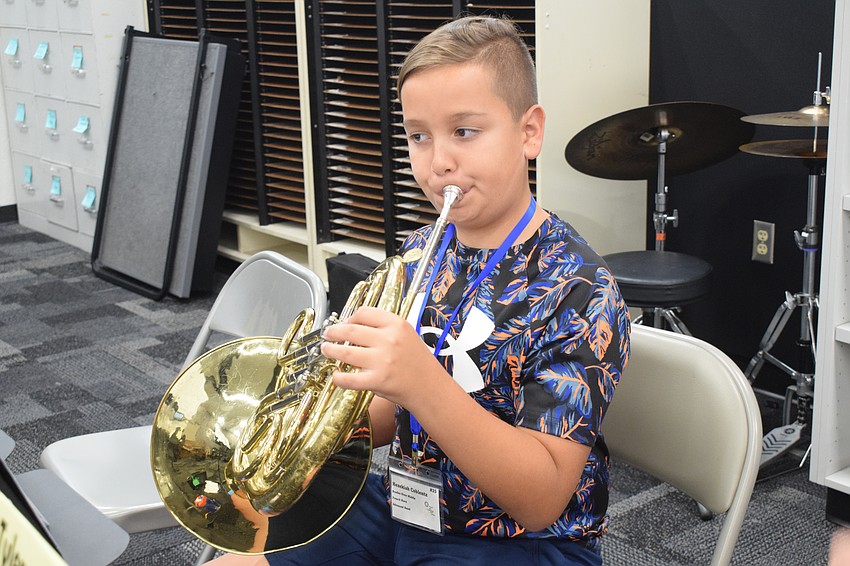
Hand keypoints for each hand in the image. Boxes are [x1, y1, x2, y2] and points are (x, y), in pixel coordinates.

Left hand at [319, 306, 444, 406]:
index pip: (364, 313)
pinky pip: (349, 378)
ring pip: (345, 352)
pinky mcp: (377, 380)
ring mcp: (382, 361)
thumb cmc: (418, 363)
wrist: (430, 387)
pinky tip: (336, 375)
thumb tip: (354, 326)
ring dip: (330, 351)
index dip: (350, 318)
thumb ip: (384, 328)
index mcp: (396, 325)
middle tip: (327, 334)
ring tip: (326, 350)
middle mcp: (389, 340)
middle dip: (333, 332)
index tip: (345, 323)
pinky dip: (338, 377)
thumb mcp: (407, 335)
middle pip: (350, 331)